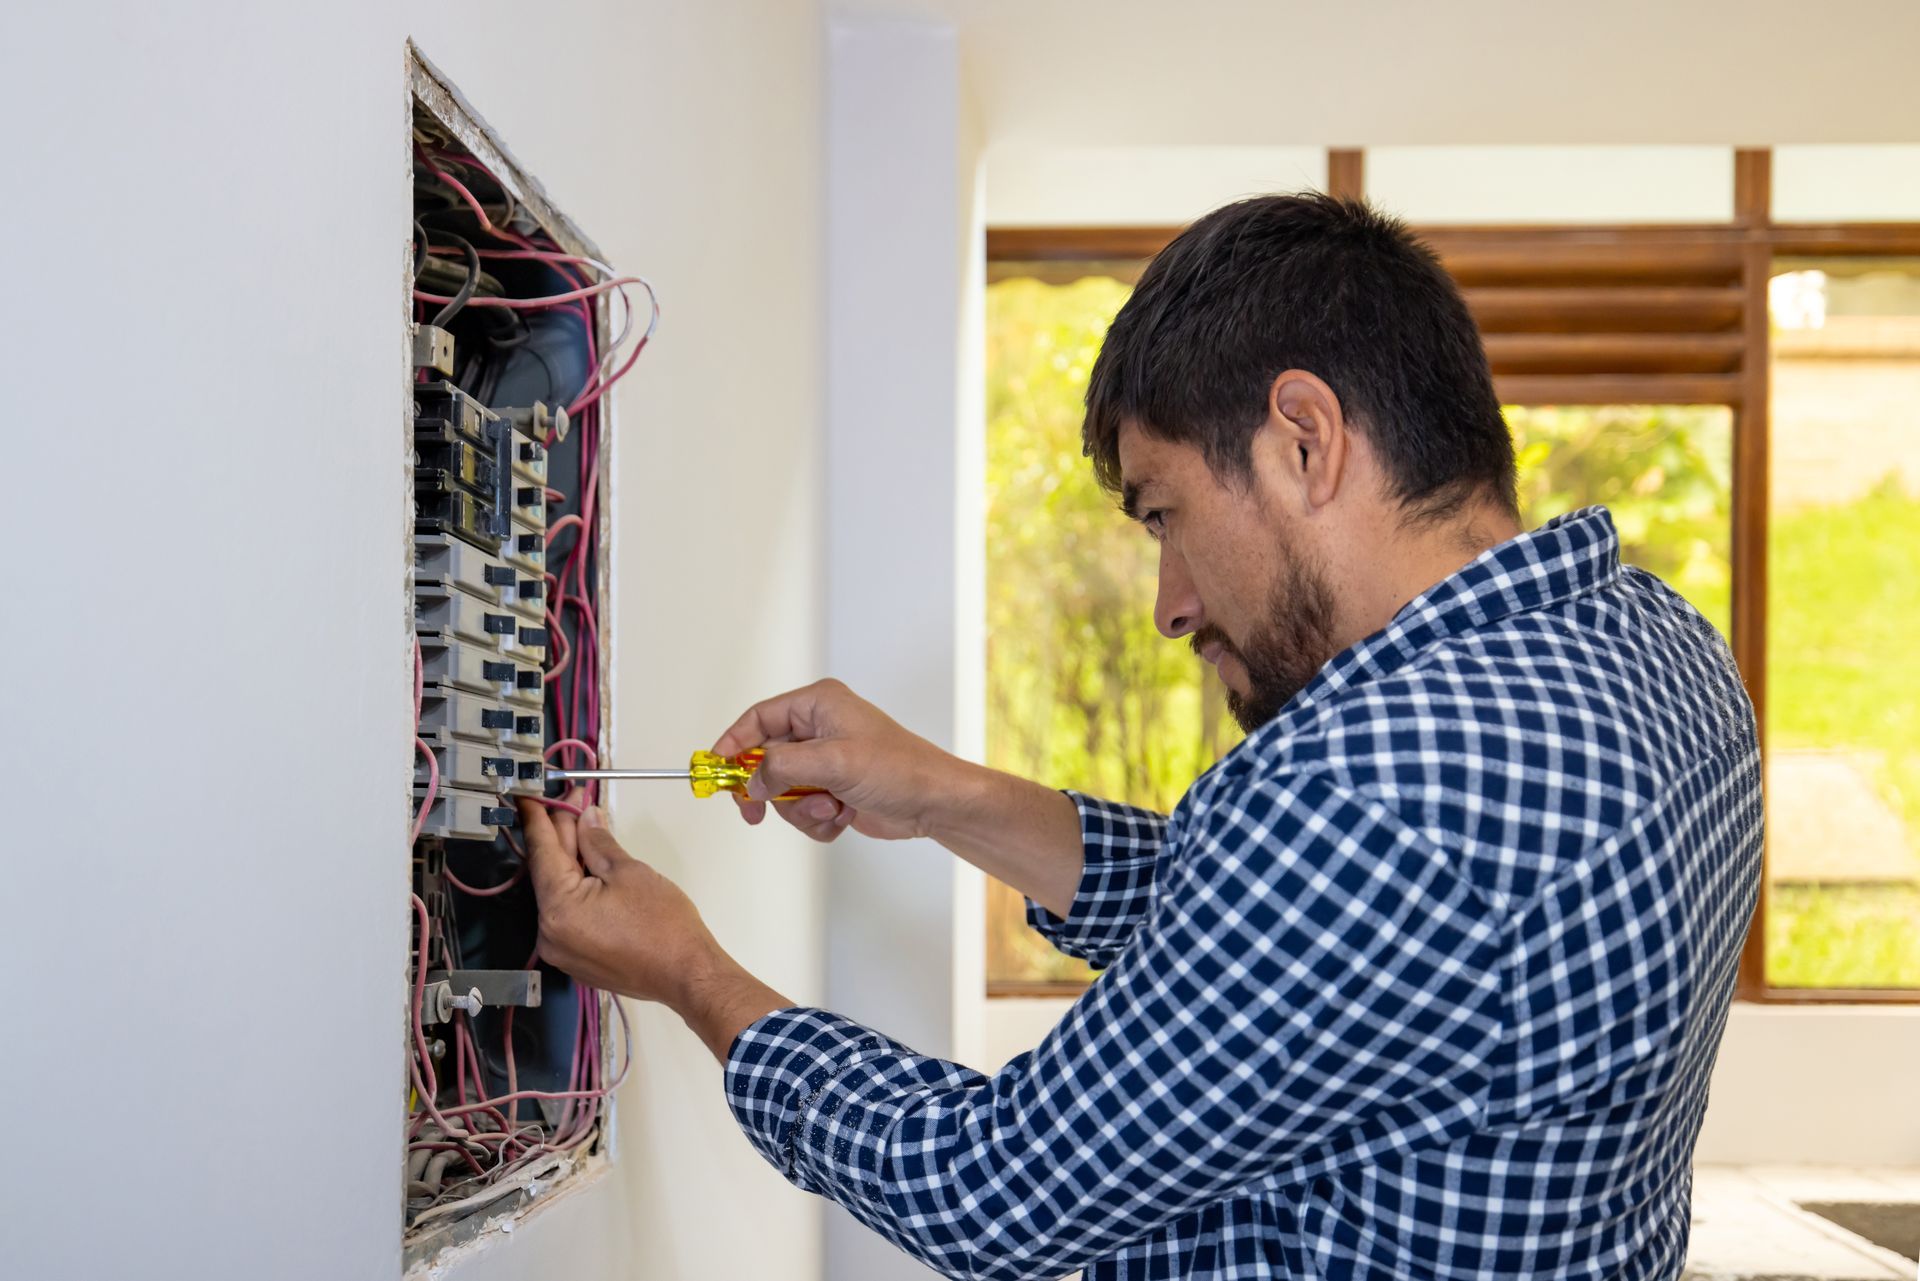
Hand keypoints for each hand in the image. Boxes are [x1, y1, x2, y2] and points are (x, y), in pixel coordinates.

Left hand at [518, 796, 790, 1059]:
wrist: (687, 975)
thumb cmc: (663, 924)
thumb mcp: (629, 872)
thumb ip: (598, 842)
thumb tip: (584, 818)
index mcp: (558, 908)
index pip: (541, 852)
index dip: (537, 819)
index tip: (529, 795)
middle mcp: (549, 933)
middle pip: (549, 872)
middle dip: (563, 836)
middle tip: (574, 803)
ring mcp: (561, 949)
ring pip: (559, 893)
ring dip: (571, 861)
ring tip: (586, 831)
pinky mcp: (576, 958)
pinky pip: (568, 914)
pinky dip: (577, 888)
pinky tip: (590, 868)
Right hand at [712, 679, 956, 842]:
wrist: (933, 803)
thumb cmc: (898, 770)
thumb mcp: (833, 762)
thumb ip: (782, 767)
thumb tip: (751, 781)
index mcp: (819, 704)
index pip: (759, 718)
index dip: (733, 743)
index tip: (715, 770)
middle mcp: (820, 729)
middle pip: (765, 759)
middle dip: (771, 789)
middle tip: (755, 811)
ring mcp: (826, 762)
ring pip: (782, 791)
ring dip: (802, 808)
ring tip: (831, 807)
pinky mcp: (833, 790)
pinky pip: (803, 810)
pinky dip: (818, 820)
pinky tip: (843, 815)